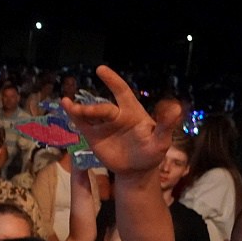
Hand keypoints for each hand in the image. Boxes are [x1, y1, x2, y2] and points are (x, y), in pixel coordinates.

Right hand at [61, 65, 177, 175]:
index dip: (113, 81)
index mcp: (132, 112)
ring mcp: (103, 125)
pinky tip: (65, 105)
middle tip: (85, 112)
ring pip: (89, 114)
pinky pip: (82, 124)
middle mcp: (116, 115)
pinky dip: (72, 115)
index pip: (122, 92)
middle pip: (103, 108)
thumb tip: (176, 107)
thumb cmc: (152, 152)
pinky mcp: (93, 136)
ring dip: (78, 109)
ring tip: (68, 105)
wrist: (137, 170)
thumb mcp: (162, 139)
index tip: (101, 70)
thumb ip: (166, 124)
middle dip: (93, 108)